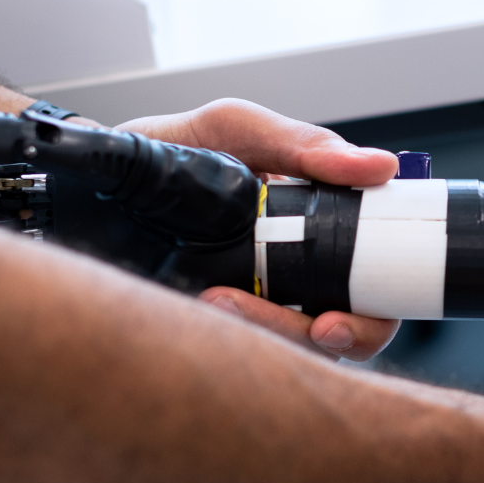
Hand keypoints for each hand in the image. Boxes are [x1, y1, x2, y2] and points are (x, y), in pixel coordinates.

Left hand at [120, 97, 400, 361]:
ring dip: (274, 336)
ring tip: (222, 303)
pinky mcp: (222, 326)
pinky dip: (234, 338)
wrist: (101, 173)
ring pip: (299, 351)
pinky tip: (204, 309)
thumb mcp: (236, 128)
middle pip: (351, 331)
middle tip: (314, 328)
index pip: (382, 285)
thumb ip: (302, 144)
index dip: (376, 314)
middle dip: (339, 339)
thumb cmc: (176, 149)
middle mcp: (304, 275)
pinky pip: (247, 354)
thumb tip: (379, 166)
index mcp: (325, 228)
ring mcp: (266, 303)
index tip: (336, 319)